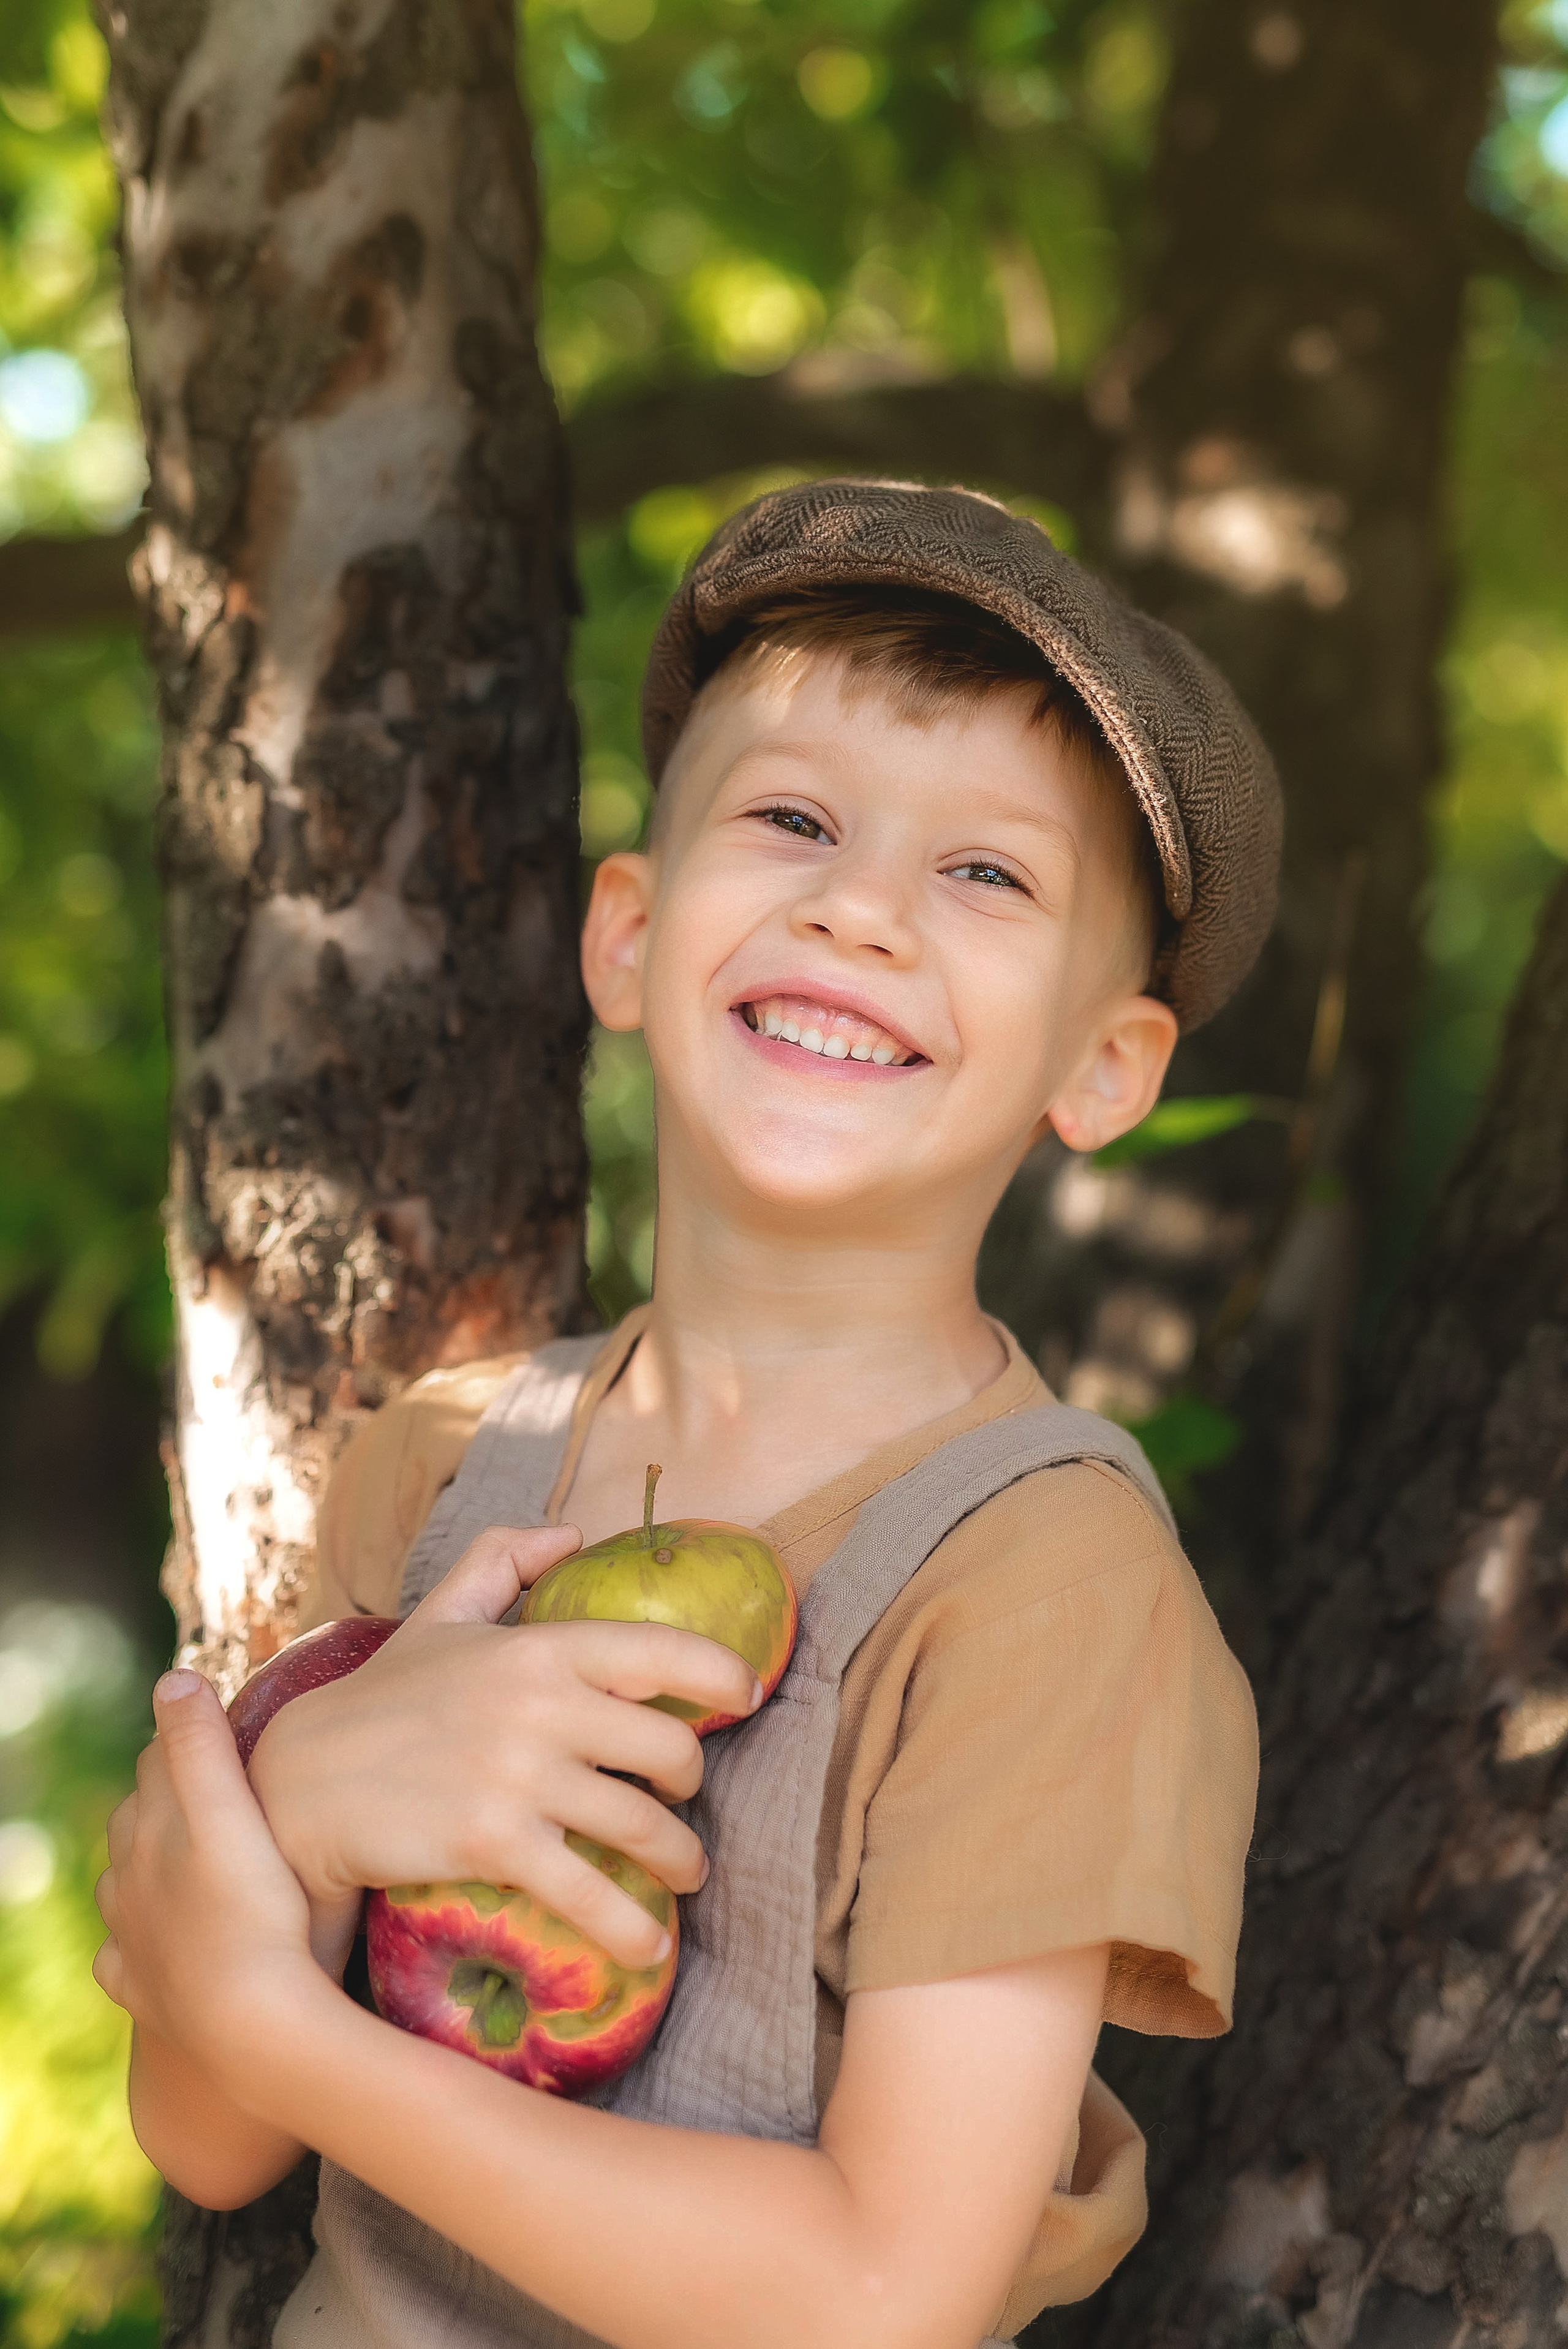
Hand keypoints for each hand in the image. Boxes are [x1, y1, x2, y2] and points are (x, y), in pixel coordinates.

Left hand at [94, 1672, 319, 2099]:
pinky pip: (126, 1959)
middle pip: (137, 1819)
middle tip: (221, 1797)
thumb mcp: (234, 1810)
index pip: (159, 1760)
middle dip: (168, 1801)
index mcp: (150, 1826)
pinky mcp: (141, 1989)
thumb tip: (171, 1677)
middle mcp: (128, 1877)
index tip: (230, 1739)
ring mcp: (131, 1937)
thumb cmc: (257, 1907)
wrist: (251, 2020)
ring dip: (149, 1869)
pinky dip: (141, 1942)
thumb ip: (199, 1742)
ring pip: (126, 1886)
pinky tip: (166, 1944)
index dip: (192, 1743)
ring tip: (193, 1864)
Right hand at [247, 1525, 761, 1968]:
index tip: (747, 1695)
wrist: (302, 1782)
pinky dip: (631, 1927)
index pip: (661, 1651)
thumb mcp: (439, 1613)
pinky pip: (589, 1892)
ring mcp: (519, 1777)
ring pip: (643, 1825)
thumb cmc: (382, 1699)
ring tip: (685, 1874)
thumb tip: (568, 1536)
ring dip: (681, 1860)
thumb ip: (500, 1559)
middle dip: (693, 1783)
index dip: (721, 1674)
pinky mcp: (493, 1843)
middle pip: (668, 1749)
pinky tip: (650, 1948)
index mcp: (539, 1647)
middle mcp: (541, 1706)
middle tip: (685, 1800)